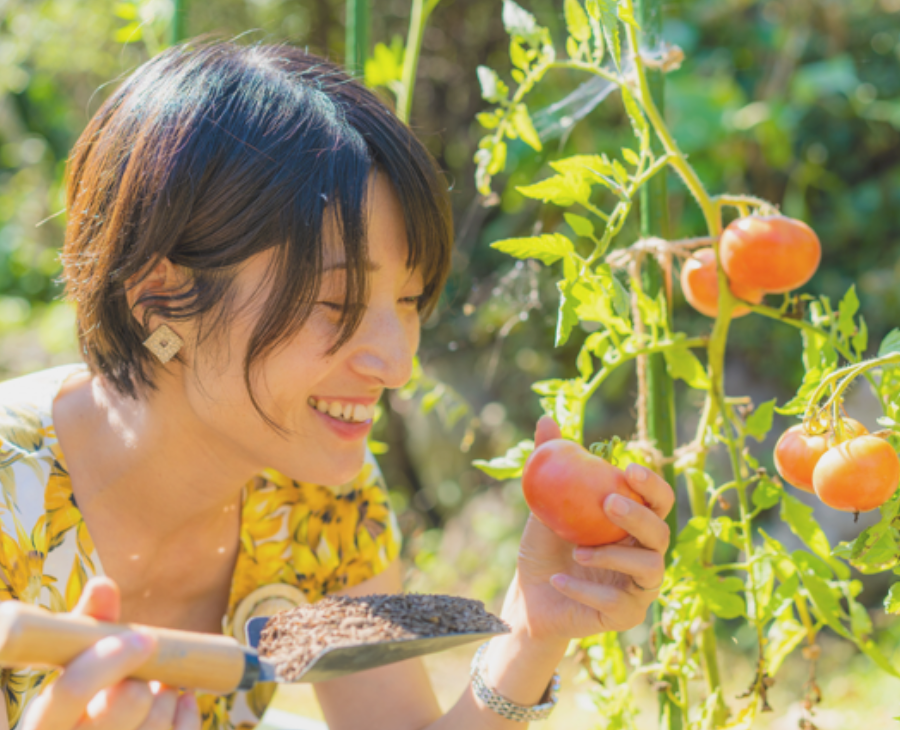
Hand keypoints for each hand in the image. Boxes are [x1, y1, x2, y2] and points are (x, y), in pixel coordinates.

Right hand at [21, 577, 200, 729]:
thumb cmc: (80, 704)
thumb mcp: (73, 669)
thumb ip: (88, 628)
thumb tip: (102, 584)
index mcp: (44, 723)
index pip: (72, 691)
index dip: (112, 659)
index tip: (146, 636)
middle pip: (124, 705)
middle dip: (145, 681)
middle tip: (147, 673)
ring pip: (157, 723)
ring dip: (168, 696)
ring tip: (158, 688)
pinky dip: (187, 714)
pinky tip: (180, 700)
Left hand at [507, 416, 674, 641]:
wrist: (530, 597)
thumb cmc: (544, 547)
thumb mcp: (543, 505)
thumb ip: (550, 465)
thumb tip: (545, 419)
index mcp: (632, 524)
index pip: (658, 501)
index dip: (652, 486)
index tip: (629, 470)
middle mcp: (644, 553)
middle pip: (663, 533)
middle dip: (639, 516)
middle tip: (609, 503)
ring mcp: (639, 586)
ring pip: (650, 568)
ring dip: (614, 557)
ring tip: (577, 551)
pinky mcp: (627, 616)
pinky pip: (617, 602)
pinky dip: (586, 590)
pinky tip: (559, 579)